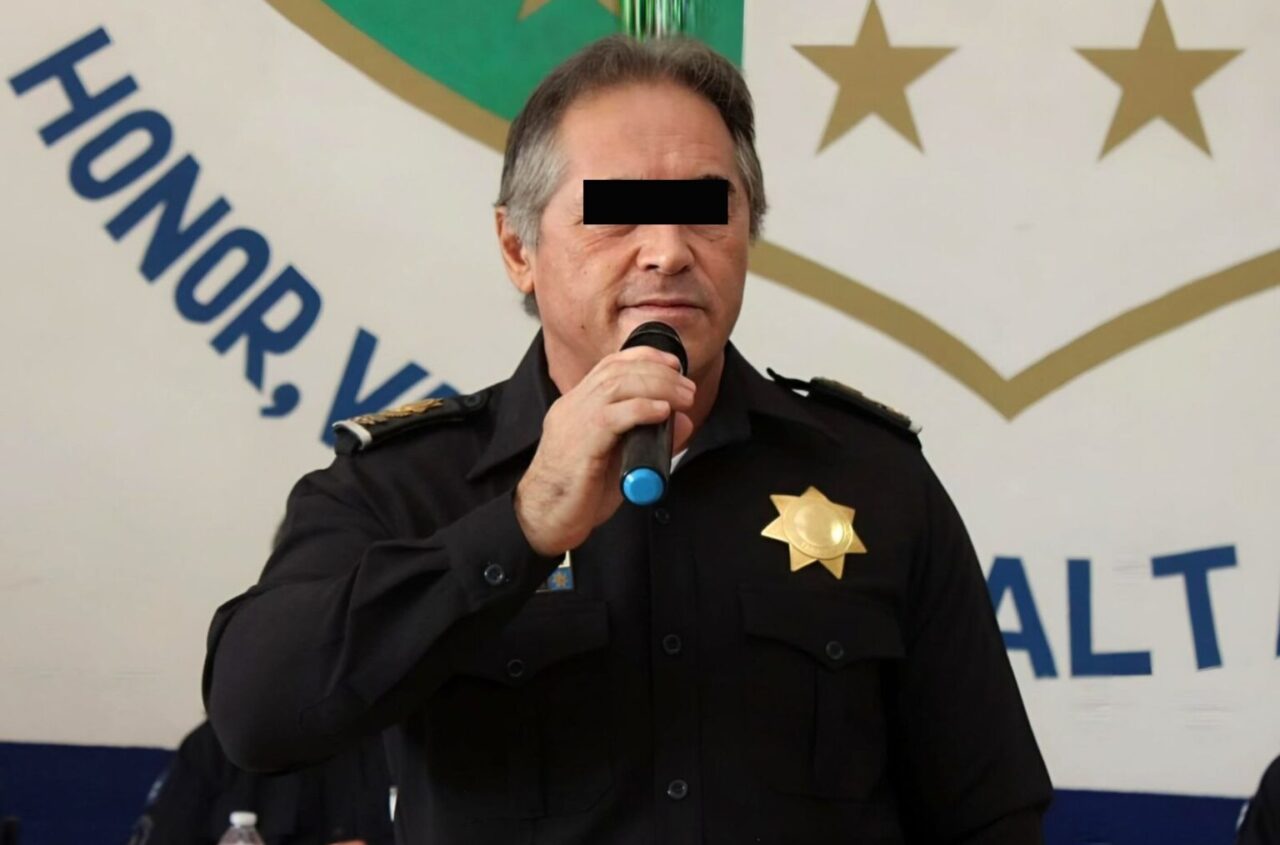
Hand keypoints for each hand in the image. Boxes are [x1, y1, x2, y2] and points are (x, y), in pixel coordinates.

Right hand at [514, 346, 694, 555]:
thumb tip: (682, 421)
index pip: (609, 365)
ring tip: (683, 398)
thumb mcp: (620, 460)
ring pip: (616, 384)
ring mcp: (573, 422)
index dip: (644, 357)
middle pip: (617, 370)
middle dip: (659, 371)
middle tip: (687, 387)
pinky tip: (662, 412)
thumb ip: (649, 438)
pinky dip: (642, 409)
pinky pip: (612, 416)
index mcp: (577, 407)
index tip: (673, 364)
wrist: (542, 519)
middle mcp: (572, 407)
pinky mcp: (579, 444)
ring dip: (657, 385)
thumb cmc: (577, 494)